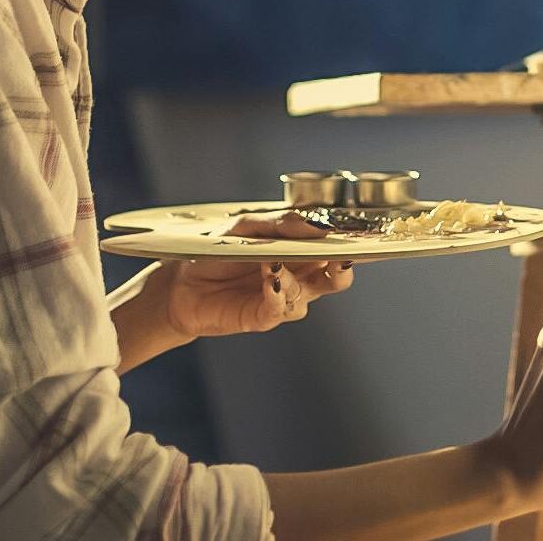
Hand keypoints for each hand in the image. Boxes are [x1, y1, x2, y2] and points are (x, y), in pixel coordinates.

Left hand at [162, 211, 355, 338]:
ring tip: (274, 261)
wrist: (181, 282)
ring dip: (296, 275)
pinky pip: (281, 308)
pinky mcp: (264, 317)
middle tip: (337, 255)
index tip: (361, 233)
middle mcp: (301, 276)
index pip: (336, 247)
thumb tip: (315, 225)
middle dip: (342, 267)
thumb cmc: (220, 250)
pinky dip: (279, 292)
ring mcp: (284, 298)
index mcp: (303, 251)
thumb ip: (282, 224)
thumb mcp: (248, 226)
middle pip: (337, 276)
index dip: (352, 242)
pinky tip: (270, 278)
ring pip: (309, 292)